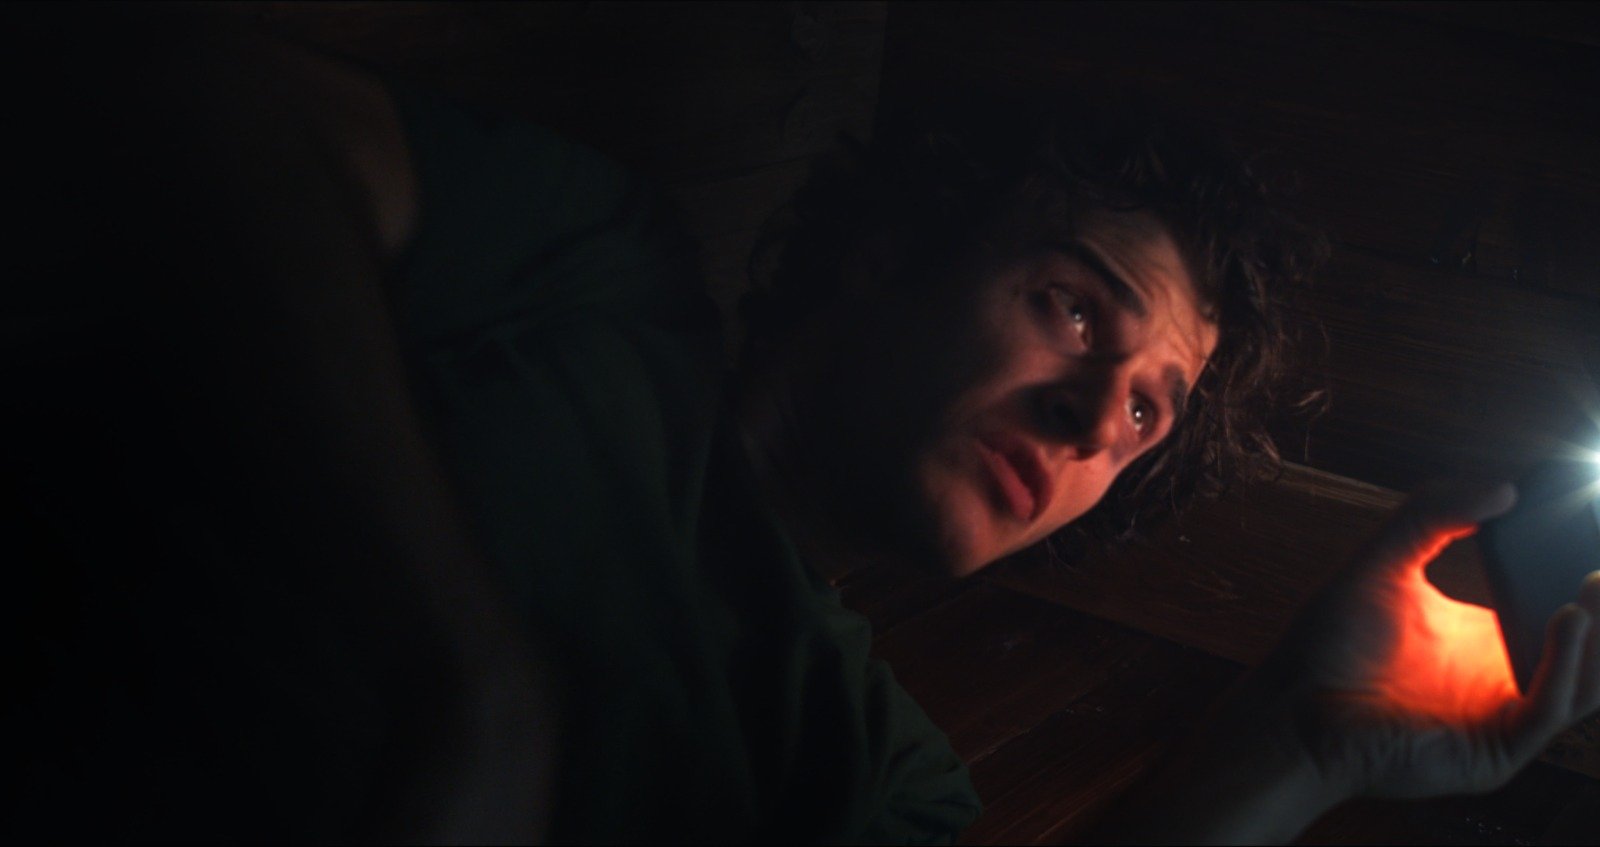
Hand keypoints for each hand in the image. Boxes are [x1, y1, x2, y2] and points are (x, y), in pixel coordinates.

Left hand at [1262, 479, 1599, 800]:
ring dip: (1599, 637)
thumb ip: (1430, 517)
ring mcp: (1502, 721)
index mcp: (1486, 642)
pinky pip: (1547, 711)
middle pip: (1586, 650)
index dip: (1585, 585)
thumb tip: (1500, 486)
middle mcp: (1503, 682)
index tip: (1597, 537)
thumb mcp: (1384, 565)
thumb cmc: (1329, 644)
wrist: (1292, 709)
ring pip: (1583, 683)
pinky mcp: (1494, 753)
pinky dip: (1566, 667)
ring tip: (1594, 586)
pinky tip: (1568, 620)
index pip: (1559, 613)